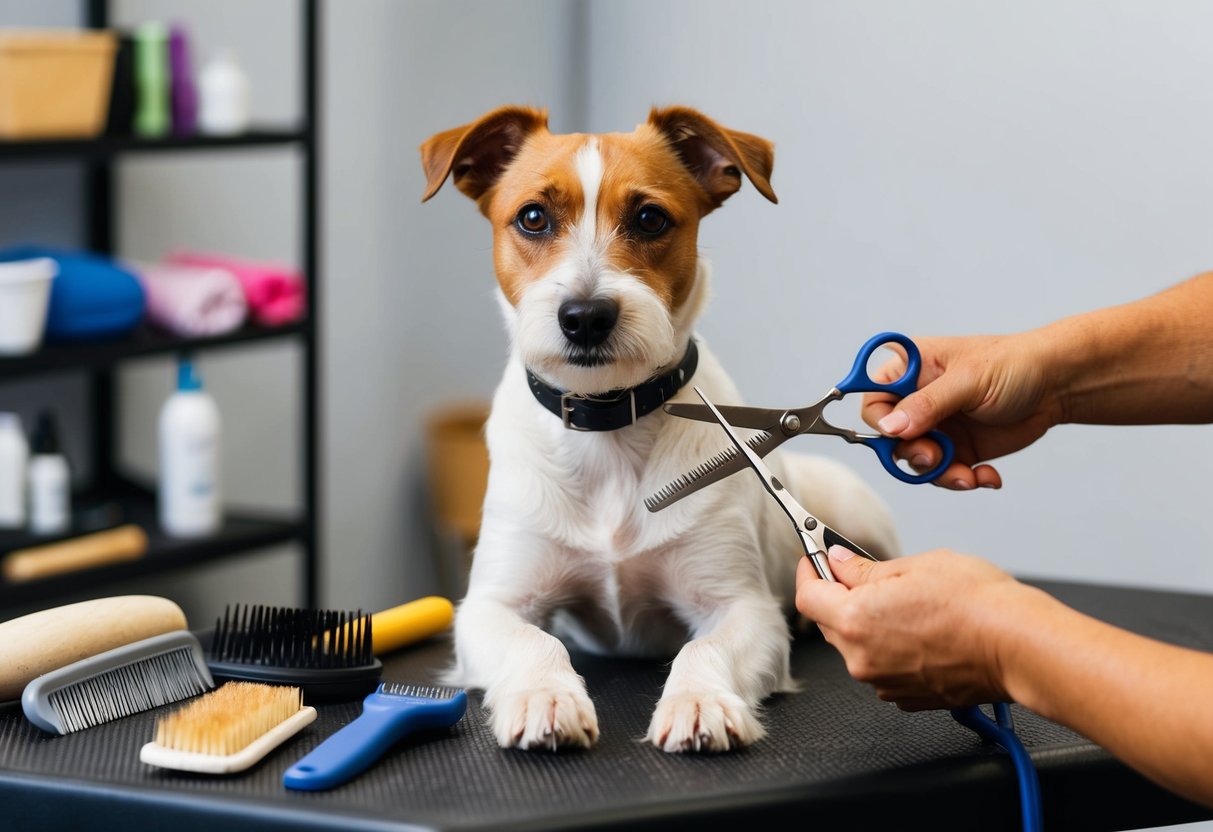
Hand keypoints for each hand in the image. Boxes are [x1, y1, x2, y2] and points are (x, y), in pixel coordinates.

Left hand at [795, 546, 1022, 709]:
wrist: (1019, 647)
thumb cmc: (976, 604)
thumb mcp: (915, 566)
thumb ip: (865, 569)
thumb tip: (839, 563)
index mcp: (854, 621)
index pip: (807, 595)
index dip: (809, 571)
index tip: (815, 559)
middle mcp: (862, 658)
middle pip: (829, 622)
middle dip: (839, 596)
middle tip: (861, 573)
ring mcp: (884, 682)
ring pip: (857, 646)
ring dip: (867, 624)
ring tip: (905, 603)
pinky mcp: (907, 697)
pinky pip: (883, 666)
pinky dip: (890, 647)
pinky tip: (920, 630)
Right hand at [863, 334, 1063, 489]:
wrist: (1056, 386)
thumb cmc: (1013, 364)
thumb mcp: (968, 380)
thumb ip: (927, 404)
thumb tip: (889, 427)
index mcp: (910, 370)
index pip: (874, 401)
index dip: (882, 423)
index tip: (900, 435)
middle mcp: (917, 400)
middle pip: (891, 439)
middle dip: (914, 454)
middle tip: (936, 458)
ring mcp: (936, 427)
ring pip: (916, 463)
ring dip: (941, 474)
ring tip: (968, 476)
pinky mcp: (957, 449)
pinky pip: (944, 474)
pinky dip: (964, 480)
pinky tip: (987, 476)